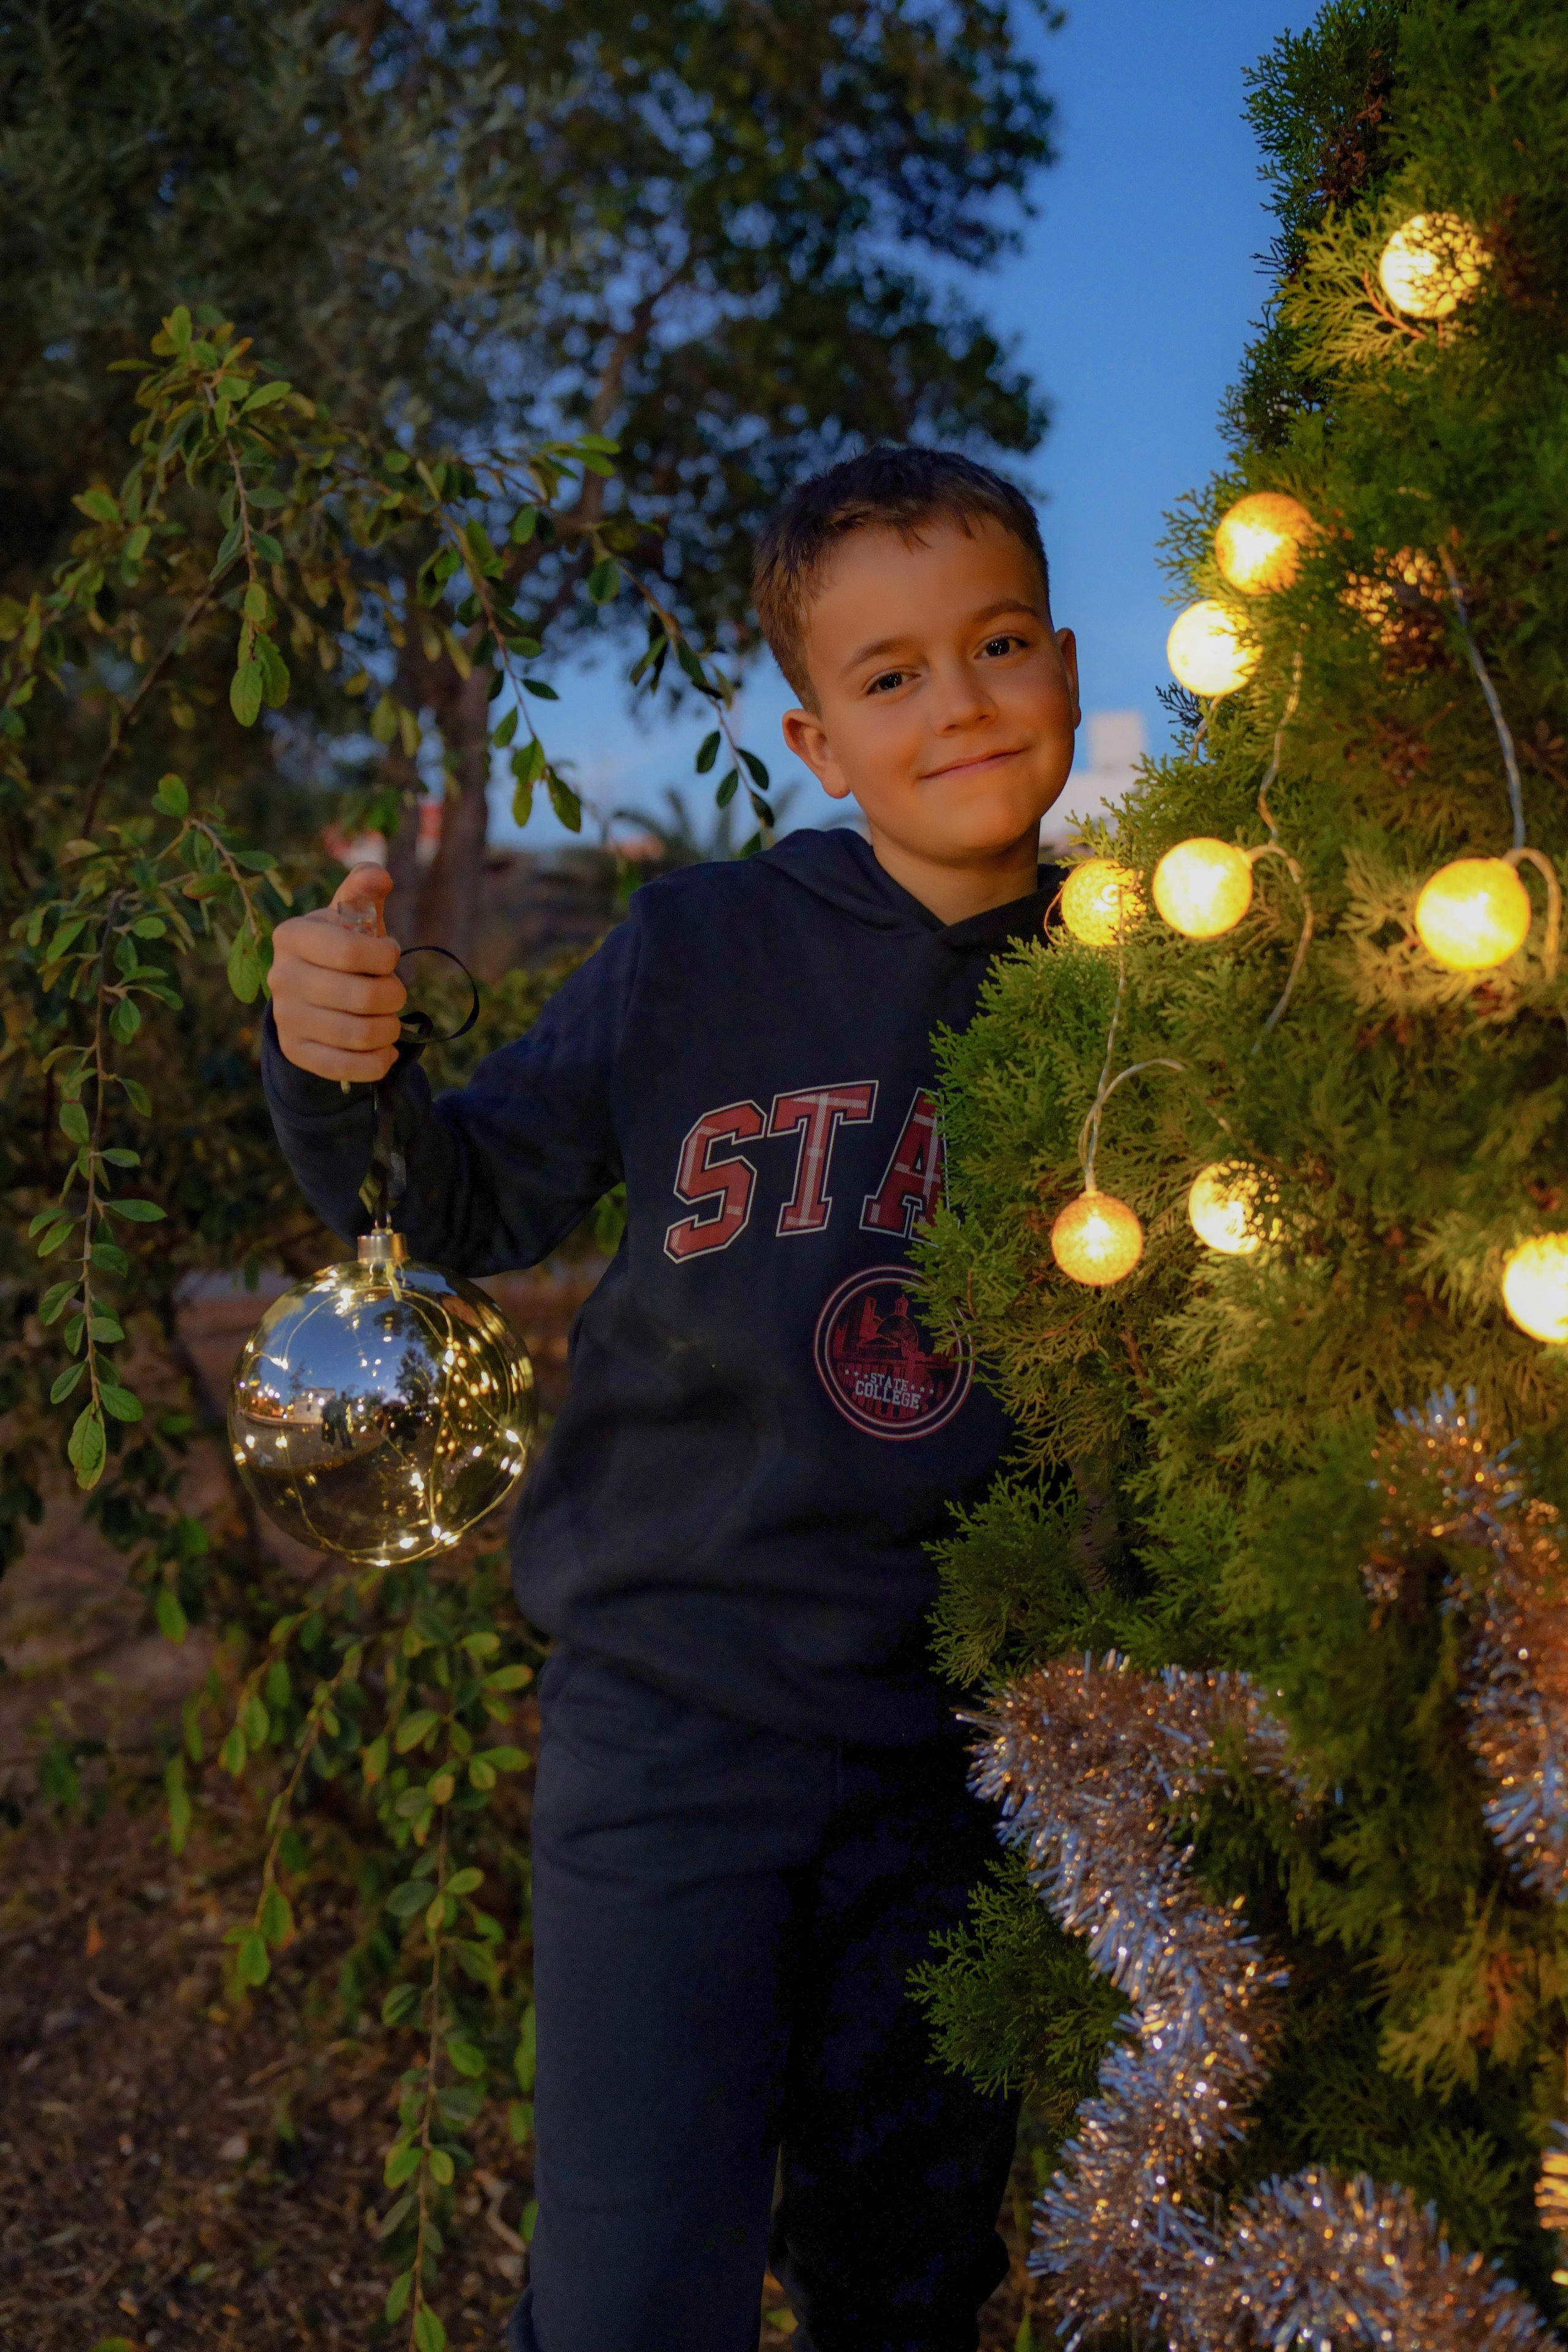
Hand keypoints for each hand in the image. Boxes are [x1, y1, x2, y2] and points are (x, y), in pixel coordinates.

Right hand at [269, 863, 406, 1082]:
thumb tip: (379, 876)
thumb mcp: (351, 916)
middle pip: (362, 997)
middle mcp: (281, 977)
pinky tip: (383, 1051)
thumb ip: (364, 890)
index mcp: (291, 936)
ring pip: (360, 1034)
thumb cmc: (342, 947)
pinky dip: (377, 1062)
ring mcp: (286, 1017)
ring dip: (389, 1029)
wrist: (310, 994)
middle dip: (393, 995)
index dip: (384, 957)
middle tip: (393, 993)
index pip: (350, 951)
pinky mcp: (296, 1051)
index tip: (389, 956)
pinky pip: (347, 1067)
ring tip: (389, 1020)